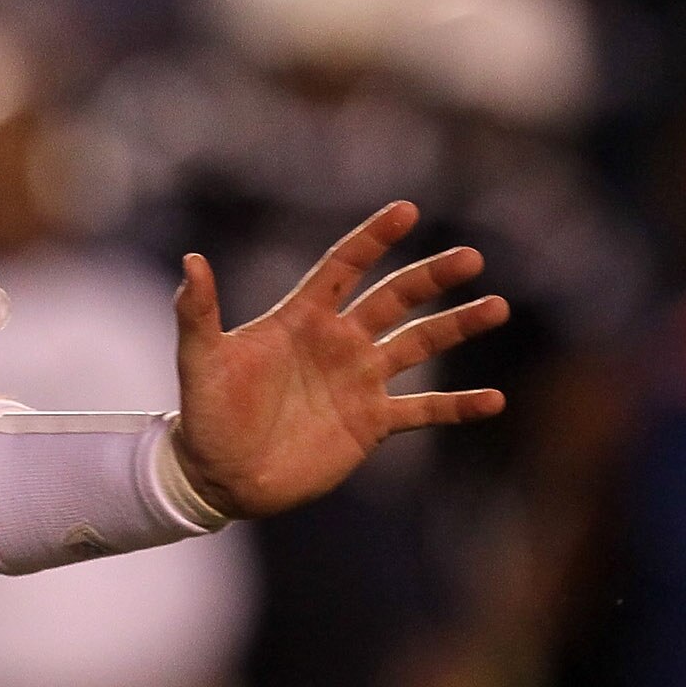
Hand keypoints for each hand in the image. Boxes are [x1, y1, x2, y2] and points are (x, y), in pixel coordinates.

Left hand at [172, 202, 507, 520]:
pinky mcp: (372, 422)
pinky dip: (458, 406)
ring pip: (419, 344)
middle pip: (394, 299)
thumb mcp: (200, 360)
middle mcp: (338, 343)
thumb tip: (191, 260)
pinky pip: (425, 410)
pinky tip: (494, 400)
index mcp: (300, 319)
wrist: (219, 476)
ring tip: (495, 307)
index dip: (372, 239)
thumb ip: (198, 312)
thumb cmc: (205, 414)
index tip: (406, 210)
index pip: (343, 267)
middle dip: (431, 277)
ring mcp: (360, 381)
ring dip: (457, 326)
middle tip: (470, 257)